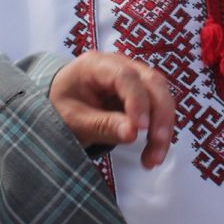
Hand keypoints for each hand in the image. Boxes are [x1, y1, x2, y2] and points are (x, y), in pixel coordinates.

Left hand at [48, 51, 175, 168]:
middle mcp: (121, 65)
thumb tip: (133, 134)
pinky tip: (153, 153)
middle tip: (157, 144)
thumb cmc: (62, 106)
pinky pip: (159, 110)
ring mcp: (135, 78)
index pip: (125, 76)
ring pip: (162, 97)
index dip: (137, 101)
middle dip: (160, 115)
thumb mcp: (73, 119)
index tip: (141, 129)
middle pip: (153, 82)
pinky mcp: (142, 94)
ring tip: (153, 159)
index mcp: (96, 65)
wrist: (60, 104)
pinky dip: (160, 131)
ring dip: (164, 127)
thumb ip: (101, 125)